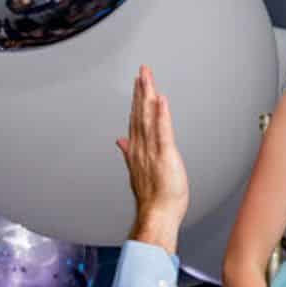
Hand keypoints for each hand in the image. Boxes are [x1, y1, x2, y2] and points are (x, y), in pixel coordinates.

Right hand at [115, 66, 189, 249]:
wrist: (157, 215)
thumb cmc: (154, 197)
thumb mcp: (140, 170)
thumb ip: (129, 152)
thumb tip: (121, 140)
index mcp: (138, 150)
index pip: (137, 119)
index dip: (137, 99)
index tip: (138, 82)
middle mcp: (142, 147)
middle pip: (141, 113)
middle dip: (141, 90)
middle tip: (143, 70)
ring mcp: (152, 151)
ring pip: (149, 118)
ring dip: (148, 96)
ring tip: (148, 78)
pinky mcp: (164, 156)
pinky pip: (162, 132)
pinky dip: (162, 115)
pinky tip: (161, 100)